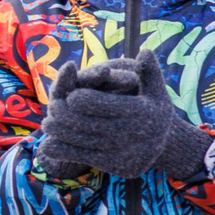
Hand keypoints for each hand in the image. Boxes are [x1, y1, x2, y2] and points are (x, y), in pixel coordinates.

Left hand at [38, 50, 207, 179]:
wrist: (165, 147)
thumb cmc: (155, 113)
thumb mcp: (158, 92)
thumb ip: (150, 71)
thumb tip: (143, 50)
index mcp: (136, 111)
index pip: (96, 103)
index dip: (78, 97)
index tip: (70, 95)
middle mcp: (127, 132)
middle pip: (82, 121)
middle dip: (62, 113)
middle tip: (51, 108)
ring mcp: (119, 150)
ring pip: (78, 139)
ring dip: (59, 131)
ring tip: (49, 123)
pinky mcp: (111, 165)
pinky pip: (80, 157)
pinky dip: (61, 151)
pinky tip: (50, 144)